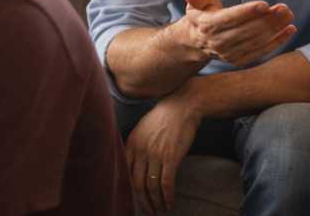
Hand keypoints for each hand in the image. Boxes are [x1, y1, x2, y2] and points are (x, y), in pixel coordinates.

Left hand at [124, 89, 200, 215]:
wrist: (183, 106)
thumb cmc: (165, 118)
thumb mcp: (143, 130)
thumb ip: (137, 148)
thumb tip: (137, 170)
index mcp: (131, 144)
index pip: (126, 175)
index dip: (131, 193)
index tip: (136, 202)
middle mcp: (140, 150)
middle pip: (137, 185)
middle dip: (144, 204)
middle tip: (150, 213)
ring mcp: (155, 154)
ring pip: (152, 187)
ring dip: (157, 203)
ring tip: (162, 212)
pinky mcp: (171, 157)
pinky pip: (166, 184)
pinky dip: (168, 197)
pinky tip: (171, 203)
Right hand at [179, 0, 295, 66]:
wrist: (196, 43)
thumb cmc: (202, 16)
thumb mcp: (196, 4)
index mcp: (208, 25)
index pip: (230, 18)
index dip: (248, 12)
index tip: (265, 5)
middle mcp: (218, 42)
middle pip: (247, 30)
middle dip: (267, 19)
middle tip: (284, 8)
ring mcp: (229, 54)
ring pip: (256, 41)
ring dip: (276, 29)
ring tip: (289, 16)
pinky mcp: (239, 61)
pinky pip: (261, 51)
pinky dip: (277, 42)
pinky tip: (290, 30)